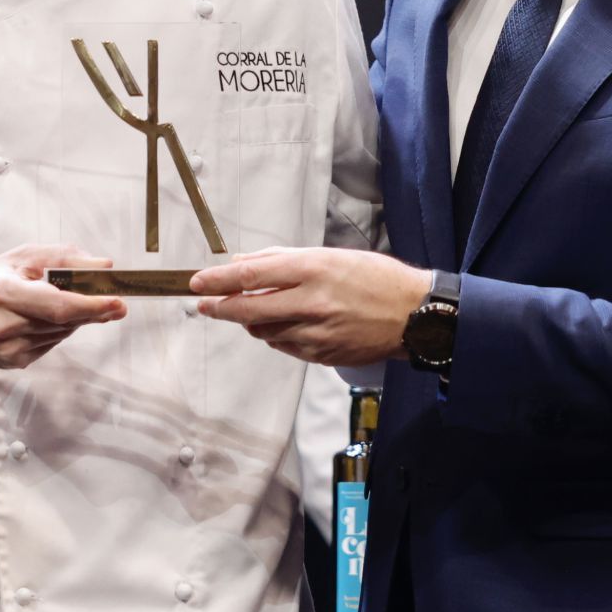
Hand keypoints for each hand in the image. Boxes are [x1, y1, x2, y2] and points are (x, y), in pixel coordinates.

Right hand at [0, 245, 125, 369]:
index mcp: (0, 292)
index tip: (117, 302)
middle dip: (92, 310)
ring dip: (75, 318)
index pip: (57, 305)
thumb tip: (104, 265)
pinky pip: (50, 343)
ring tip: (63, 301)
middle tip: (115, 301)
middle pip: (63, 321)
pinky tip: (42, 318)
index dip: (91, 305)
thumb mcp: (22, 257)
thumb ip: (64, 258)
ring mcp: (6, 349)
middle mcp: (1, 325)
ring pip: (61, 333)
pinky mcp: (11, 362)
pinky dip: (57, 329)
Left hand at [190, 247, 430, 365]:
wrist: (414, 316)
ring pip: (263, 331)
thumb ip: (284, 260)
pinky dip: (277, 335)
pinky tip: (288, 324)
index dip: (218, 280)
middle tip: (205, 305)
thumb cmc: (376, 279)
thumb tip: (244, 263)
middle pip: (247, 309)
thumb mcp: (331, 256)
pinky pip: (284, 346)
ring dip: (252, 321)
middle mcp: (310, 302)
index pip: (250, 275)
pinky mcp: (321, 355)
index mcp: (313, 270)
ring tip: (261, 310)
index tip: (198, 282)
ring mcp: (315, 333)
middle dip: (220, 307)